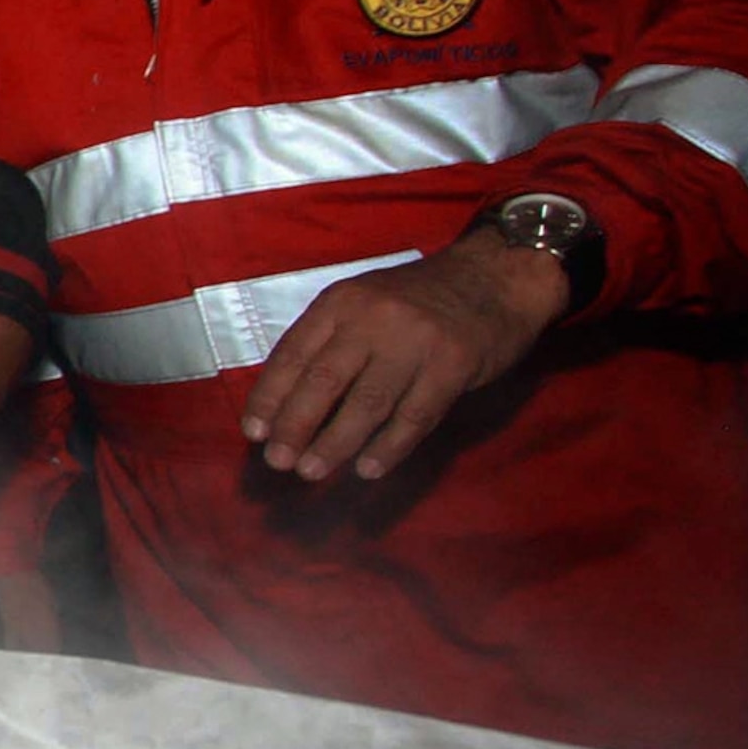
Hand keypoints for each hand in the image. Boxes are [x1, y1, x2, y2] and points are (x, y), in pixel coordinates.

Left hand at [241, 233, 570, 481]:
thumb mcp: (364, 303)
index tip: (253, 432)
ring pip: (366, 403)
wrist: (495, 277)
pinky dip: (389, 447)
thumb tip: (287, 403)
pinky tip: (368, 470)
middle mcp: (372, 319)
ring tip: (311, 471)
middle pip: (324, 380)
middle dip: (295, 425)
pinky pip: (414, 416)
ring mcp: (414, 343)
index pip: (294, 353)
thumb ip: (330, 342)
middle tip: (277, 461)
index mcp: (342, 302)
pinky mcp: (452, 366)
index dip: (270, 395)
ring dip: (335, 443)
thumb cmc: (418, 299)